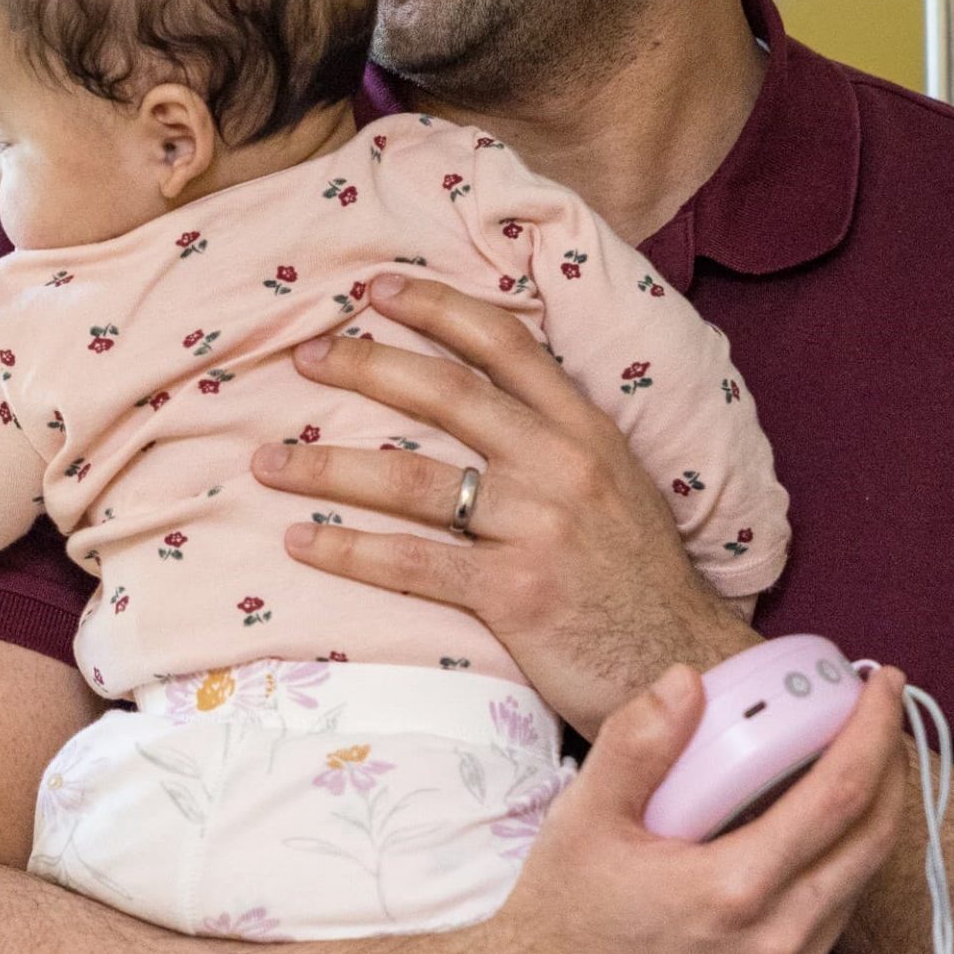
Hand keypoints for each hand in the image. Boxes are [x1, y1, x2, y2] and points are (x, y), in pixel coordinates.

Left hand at [253, 271, 752, 735]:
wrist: (685, 666)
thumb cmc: (641, 581)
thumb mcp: (618, 487)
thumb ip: (557, 442)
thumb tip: (489, 406)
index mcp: (587, 429)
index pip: (506, 344)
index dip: (437, 308)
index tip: (378, 288)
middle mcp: (562, 465)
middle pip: (445, 394)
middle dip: (365, 366)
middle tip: (305, 356)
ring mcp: (538, 527)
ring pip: (411, 479)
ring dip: (328, 466)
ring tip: (268, 461)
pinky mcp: (514, 592)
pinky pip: (412, 562)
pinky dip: (348, 549)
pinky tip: (300, 541)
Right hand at [458, 662, 911, 953]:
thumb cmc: (558, 916)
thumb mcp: (584, 816)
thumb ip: (639, 742)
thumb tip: (689, 681)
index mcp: (734, 889)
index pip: (839, 796)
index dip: (872, 730)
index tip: (883, 683)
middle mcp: (776, 941)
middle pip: (874, 840)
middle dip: (891, 769)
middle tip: (876, 716)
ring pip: (857, 885)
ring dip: (867, 821)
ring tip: (847, 768)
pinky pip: (829, 925)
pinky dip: (835, 870)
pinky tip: (805, 840)